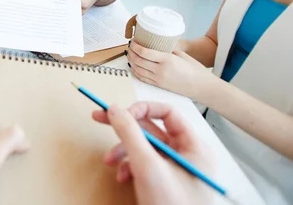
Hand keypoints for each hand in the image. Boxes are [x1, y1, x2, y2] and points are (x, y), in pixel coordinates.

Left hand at [62, 0, 104, 13]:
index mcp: (83, 3)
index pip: (68, 4)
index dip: (60, 0)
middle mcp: (81, 9)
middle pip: (66, 7)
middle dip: (58, 1)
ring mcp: (78, 10)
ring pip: (66, 7)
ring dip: (59, 1)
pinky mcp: (76, 8)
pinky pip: (67, 6)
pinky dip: (63, 0)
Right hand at [92, 102, 215, 204]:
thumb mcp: (148, 166)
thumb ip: (130, 134)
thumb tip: (115, 109)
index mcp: (193, 146)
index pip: (167, 112)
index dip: (141, 108)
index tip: (119, 113)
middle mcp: (187, 155)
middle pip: (152, 129)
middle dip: (125, 130)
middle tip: (98, 118)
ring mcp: (176, 170)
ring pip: (145, 148)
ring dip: (123, 152)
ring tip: (109, 161)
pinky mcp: (166, 183)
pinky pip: (145, 165)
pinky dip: (130, 168)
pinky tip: (122, 178)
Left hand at [127, 41, 214, 98]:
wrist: (201, 87)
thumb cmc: (195, 70)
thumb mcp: (182, 55)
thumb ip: (169, 49)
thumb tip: (158, 44)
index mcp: (167, 60)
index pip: (144, 52)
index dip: (135, 46)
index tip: (133, 41)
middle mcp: (160, 70)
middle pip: (138, 61)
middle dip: (130, 53)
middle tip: (129, 46)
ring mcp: (158, 79)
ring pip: (138, 70)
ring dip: (131, 61)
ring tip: (129, 54)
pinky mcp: (158, 85)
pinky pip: (142, 78)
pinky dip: (135, 71)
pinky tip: (134, 66)